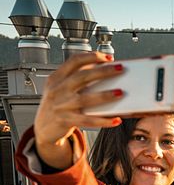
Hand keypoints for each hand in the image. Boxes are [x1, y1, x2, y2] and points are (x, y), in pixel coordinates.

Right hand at [34, 52, 124, 169]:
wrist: (43, 127)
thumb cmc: (56, 104)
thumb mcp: (60, 87)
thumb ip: (76, 77)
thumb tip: (102, 67)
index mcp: (56, 78)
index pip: (74, 61)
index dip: (92, 57)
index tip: (108, 58)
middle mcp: (58, 90)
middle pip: (82, 76)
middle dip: (103, 71)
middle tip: (120, 69)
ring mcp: (61, 106)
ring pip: (85, 99)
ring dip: (104, 95)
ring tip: (120, 92)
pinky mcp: (66, 121)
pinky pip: (88, 121)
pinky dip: (103, 120)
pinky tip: (116, 119)